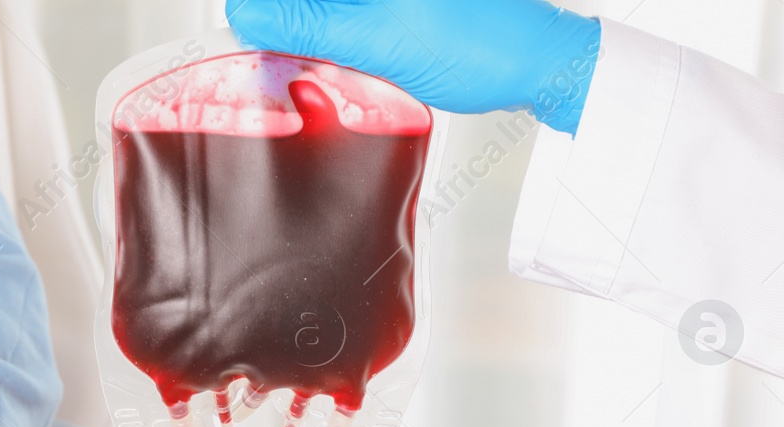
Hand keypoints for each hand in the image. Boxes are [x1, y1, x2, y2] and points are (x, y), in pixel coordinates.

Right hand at [225, 0, 603, 133]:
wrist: (537, 63)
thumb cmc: (480, 44)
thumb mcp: (376, 40)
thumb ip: (307, 24)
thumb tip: (250, 13)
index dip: (263, 10)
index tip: (247, 25)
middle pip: (313, 4)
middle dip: (288, 20)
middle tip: (271, 43)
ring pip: (331, 10)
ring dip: (311, 27)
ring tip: (302, 51)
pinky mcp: (403, 6)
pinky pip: (350, 15)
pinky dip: (335, 31)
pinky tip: (333, 51)